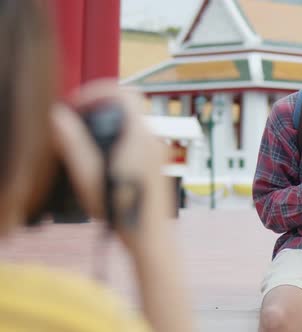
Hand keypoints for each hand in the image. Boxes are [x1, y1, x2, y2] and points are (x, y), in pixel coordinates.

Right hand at [51, 80, 172, 252]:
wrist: (151, 237)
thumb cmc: (121, 209)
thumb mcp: (89, 176)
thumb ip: (73, 143)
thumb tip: (59, 116)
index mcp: (139, 135)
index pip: (124, 92)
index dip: (98, 91)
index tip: (77, 106)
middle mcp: (153, 138)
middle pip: (127, 106)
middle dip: (99, 108)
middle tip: (77, 124)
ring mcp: (158, 151)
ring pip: (131, 123)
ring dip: (108, 125)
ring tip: (86, 144)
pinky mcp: (157, 163)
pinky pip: (137, 139)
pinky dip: (118, 139)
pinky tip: (102, 161)